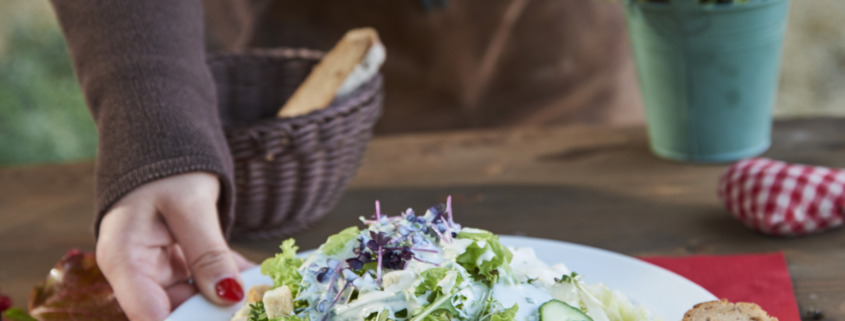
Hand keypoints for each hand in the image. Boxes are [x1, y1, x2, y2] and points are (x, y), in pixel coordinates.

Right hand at [97, 172, 252, 320]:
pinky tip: (257, 277)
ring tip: (262, 290)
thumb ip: (208, 252)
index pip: (148, 315)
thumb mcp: (190, 204)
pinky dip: (232, 279)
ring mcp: (159, 271)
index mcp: (123, 258)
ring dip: (229, 296)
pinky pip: (208, 282)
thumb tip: (229, 296)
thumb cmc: (166, 168)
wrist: (162, 145)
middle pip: (174, 312)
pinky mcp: (180, 267)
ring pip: (196, 300)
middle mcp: (137, 272)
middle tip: (254, 302)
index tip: (227, 316)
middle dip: (214, 312)